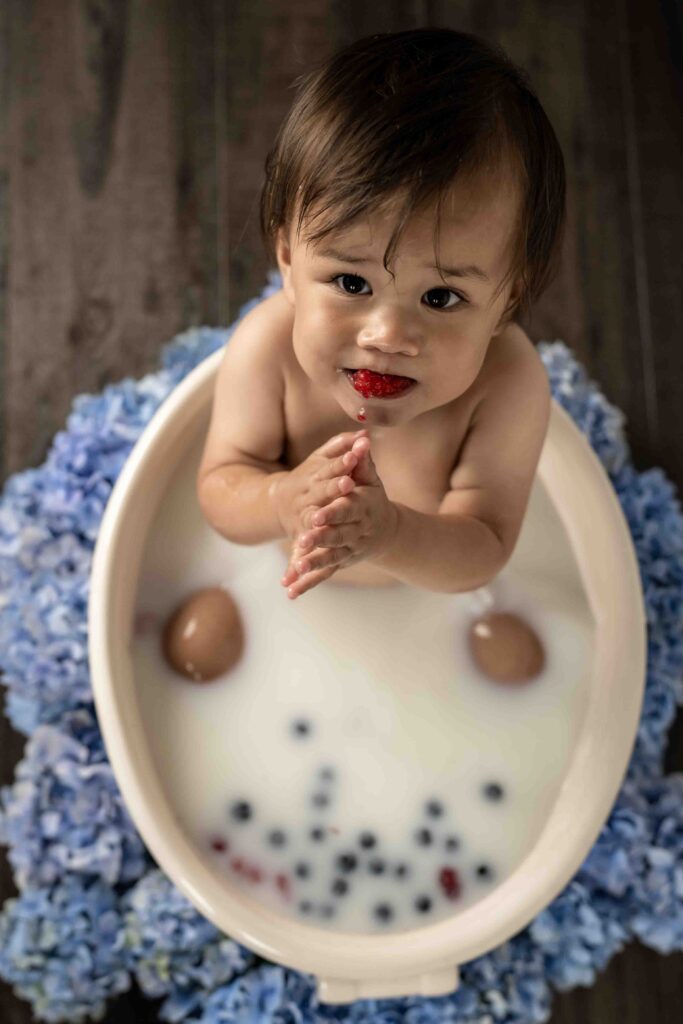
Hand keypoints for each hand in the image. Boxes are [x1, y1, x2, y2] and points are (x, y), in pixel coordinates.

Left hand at [281, 435, 397, 598]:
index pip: (349, 509)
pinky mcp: (341, 562)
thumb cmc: (372, 497)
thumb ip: (363, 460)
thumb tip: (363, 437)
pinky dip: (308, 583)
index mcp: (364, 508)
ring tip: (297, 567)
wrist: (385, 531)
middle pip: (339, 535)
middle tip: (304, 540)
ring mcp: (350, 550)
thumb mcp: (370, 479)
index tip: (317, 515)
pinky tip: (290, 591)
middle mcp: (358, 531)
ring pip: (331, 557)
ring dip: (314, 563)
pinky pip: (324, 574)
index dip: (335, 512)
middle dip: (322, 538)